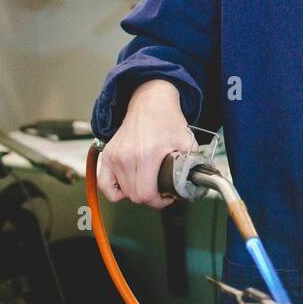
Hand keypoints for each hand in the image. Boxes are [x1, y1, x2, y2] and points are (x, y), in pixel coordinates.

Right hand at [96, 79, 197, 208]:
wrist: (151, 103)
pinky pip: (105, 184)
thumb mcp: (187, 142)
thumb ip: (193, 165)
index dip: (159, 201)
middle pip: (134, 196)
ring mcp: (115, 156)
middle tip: (161, 190)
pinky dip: (114, 191)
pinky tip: (126, 187)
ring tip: (148, 184)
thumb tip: (197, 181)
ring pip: (122, 191)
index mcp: (147, 155)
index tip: (167, 196)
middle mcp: (127, 157)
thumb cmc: (167, 120)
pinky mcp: (108, 155)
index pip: (146, 194)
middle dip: (150, 197)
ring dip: (136, 192)